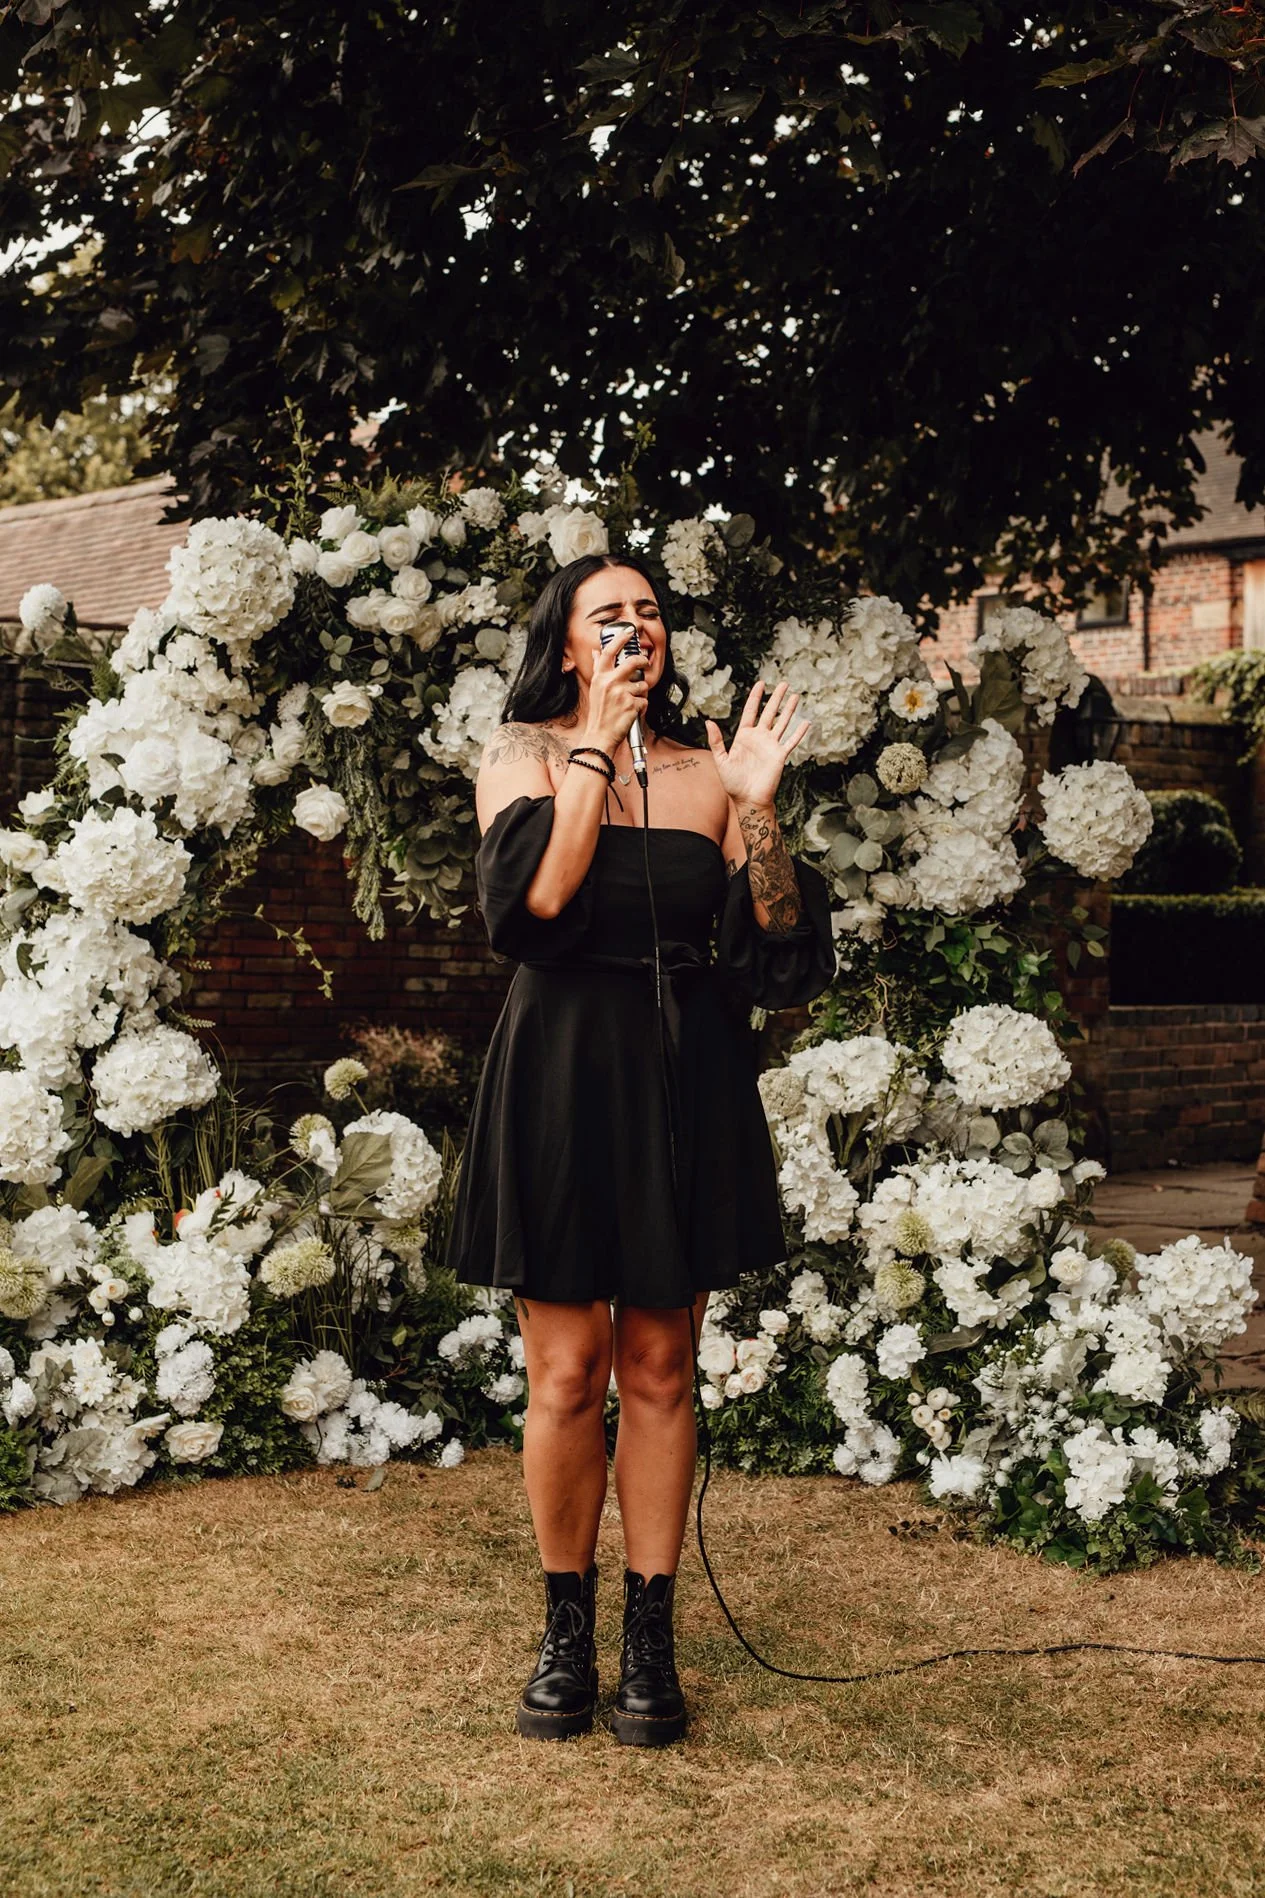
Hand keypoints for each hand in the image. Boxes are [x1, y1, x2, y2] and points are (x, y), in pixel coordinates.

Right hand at [581, 628, 649, 752]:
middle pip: (633, 662)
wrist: (600, 735)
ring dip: (640, 692)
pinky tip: (631, 711)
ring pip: (642, 684)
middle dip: (642, 661)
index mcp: (600, 677)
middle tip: (644, 664)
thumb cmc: (599, 713)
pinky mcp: (632, 705)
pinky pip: (644, 700)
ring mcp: (621, 694)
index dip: (620, 639)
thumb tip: (597, 652)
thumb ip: (598, 668)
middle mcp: (610, 683)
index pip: (609, 652)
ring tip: (630, 701)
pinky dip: (641, 706)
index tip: (629, 631)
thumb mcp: (595, 688)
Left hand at [704, 680, 810, 807]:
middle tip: (784, 684)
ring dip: (789, 710)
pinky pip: (791, 741)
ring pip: (782, 723)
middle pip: (769, 713)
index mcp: (744, 736)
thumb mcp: (721, 760)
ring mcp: (771, 746)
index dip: (756, 697)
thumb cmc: (733, 782)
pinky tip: (806, 722)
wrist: (748, 799)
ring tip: (795, 696)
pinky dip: (799, 732)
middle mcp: (759, 738)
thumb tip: (709, 722)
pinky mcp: (780, 755)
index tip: (761, 684)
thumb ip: (716, 741)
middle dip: (776, 698)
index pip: (751, 711)